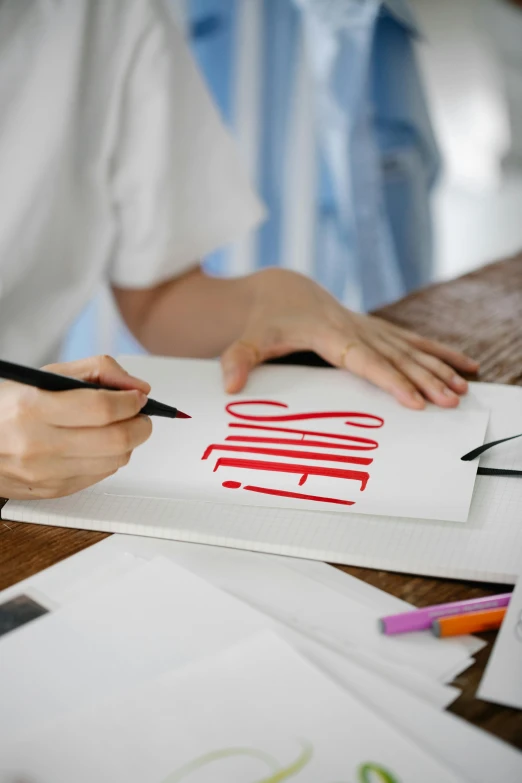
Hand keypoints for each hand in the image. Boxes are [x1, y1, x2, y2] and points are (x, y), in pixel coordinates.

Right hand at [0, 355, 151, 499]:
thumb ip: (97, 371)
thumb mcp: (47, 375)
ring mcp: (46, 473)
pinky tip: (97, 445)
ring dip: (128, 443)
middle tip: (139, 415)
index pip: (102, 408)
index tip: (137, 396)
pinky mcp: (54, 491)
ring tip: (118, 427)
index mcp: (34, 408)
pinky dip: (110, 458)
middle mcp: (38, 444)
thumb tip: (138, 388)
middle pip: (116, 440)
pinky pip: (102, 476)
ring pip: (115, 461)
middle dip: (140, 425)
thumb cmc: (12, 407)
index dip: (131, 401)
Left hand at [221, 269, 478, 408]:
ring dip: (439, 368)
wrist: (281, 290)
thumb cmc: (265, 320)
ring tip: (465, 388)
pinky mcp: (377, 330)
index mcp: (328, 334)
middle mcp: (355, 329)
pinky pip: (413, 342)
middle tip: (450, 402)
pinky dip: (439, 353)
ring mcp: (369, 328)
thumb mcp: (246, 339)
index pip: (365, 361)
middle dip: (426, 379)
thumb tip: (230, 387)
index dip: (391, 380)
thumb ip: (237, 360)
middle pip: (396, 357)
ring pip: (411, 348)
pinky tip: (464, 365)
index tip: (415, 399)